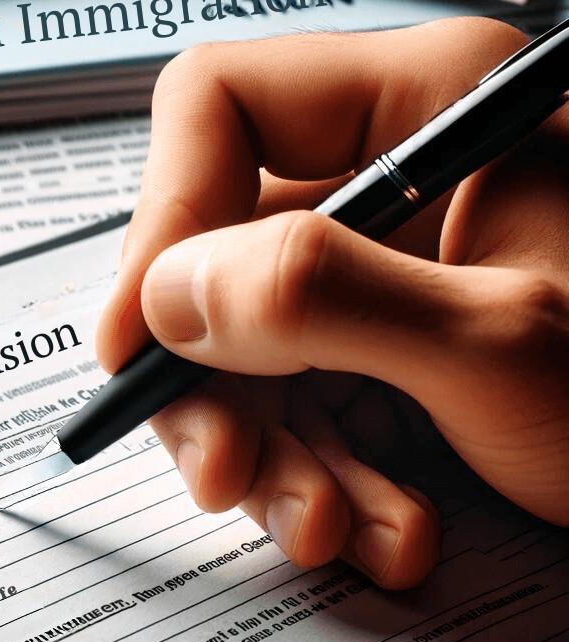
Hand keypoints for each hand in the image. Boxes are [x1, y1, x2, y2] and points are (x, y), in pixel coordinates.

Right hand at [97, 18, 568, 588]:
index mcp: (426, 109)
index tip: (139, 343)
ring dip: (278, 461)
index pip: (221, 110)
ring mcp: (387, 277)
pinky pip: (304, 408)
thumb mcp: (503, 348)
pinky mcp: (389, 353)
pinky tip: (387, 533)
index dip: (162, 222)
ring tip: (333, 532)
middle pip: (220, 260)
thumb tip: (168, 298)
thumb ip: (324, 299)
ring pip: (251, 354)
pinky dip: (329, 483)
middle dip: (218, 389)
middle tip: (226, 476)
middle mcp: (392, 183)